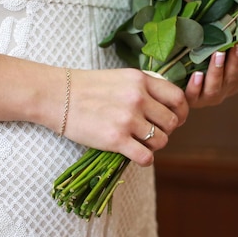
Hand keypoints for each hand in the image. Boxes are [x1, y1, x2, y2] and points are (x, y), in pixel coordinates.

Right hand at [62, 68, 187, 166]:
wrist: (56, 96)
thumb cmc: (87, 87)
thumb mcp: (121, 77)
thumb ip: (144, 88)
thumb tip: (166, 106)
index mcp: (141, 80)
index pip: (178, 98)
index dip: (181, 112)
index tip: (175, 119)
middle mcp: (138, 98)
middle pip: (172, 122)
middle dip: (165, 130)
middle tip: (151, 133)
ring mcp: (127, 119)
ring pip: (161, 141)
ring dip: (153, 145)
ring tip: (139, 142)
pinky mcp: (115, 139)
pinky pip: (146, 157)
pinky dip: (144, 159)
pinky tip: (134, 154)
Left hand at [184, 43, 237, 107]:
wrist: (178, 97)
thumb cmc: (200, 70)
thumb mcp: (217, 60)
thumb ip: (227, 48)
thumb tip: (237, 21)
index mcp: (234, 82)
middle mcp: (224, 90)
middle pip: (234, 76)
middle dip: (237, 59)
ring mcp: (208, 97)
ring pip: (215, 84)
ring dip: (218, 69)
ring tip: (218, 54)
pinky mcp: (191, 100)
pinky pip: (194, 94)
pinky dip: (196, 85)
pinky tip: (197, 75)